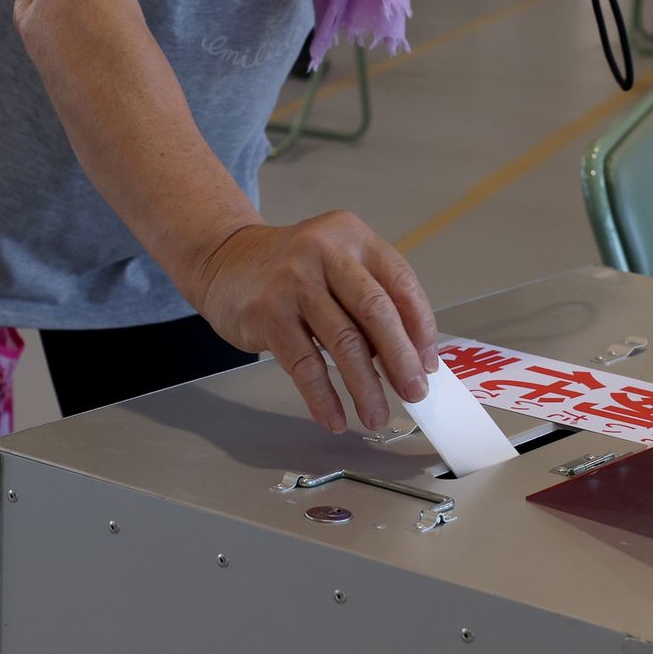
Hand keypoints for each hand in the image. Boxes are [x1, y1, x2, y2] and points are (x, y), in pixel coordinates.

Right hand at [186, 212, 438, 434]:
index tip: (428, 364)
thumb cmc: (290, 268)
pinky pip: (305, 364)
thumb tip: (407, 359)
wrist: (224, 258)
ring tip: (377, 415)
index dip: (421, 328)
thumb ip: (368, 299)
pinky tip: (335, 417)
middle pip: (376, 312)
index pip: (400, 283)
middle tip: (414, 394)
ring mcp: (293, 281)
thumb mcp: (335, 264)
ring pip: (343, 343)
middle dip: (401, 359)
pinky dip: (323, 396)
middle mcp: (325, 252)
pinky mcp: (267, 312)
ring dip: (365, 387)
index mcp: (353, 237)